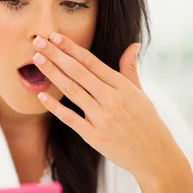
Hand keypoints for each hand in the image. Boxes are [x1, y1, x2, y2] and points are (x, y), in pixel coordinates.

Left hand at [32, 32, 183, 182]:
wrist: (154, 156)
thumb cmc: (147, 123)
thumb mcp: (140, 93)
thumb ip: (130, 69)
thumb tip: (132, 45)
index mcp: (121, 86)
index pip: (91, 62)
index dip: (71, 48)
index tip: (55, 36)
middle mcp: (111, 99)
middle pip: (78, 72)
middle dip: (56, 55)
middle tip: (39, 42)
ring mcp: (102, 118)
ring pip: (72, 91)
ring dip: (52, 74)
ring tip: (37, 60)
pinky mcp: (94, 136)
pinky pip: (70, 118)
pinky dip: (55, 107)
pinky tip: (42, 96)